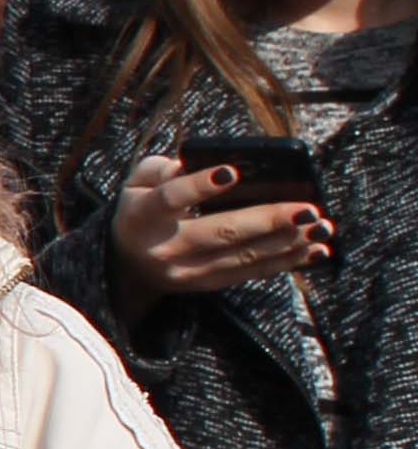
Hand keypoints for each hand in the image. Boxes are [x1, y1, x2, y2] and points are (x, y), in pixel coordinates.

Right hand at [111, 154, 328, 317]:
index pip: (170, 200)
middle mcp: (165, 247)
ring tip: (320, 226)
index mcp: (143, 216)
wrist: (128, 266)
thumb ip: (163, 169)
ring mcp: (188, 271)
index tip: (231, 173)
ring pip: (243, 257)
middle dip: (268, 220)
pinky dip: (286, 262)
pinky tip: (314, 250)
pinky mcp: (208, 284)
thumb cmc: (142, 212)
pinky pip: (251, 274)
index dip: (199, 187)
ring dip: (288, 242)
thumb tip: (199, 163)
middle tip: (308, 208)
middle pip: (220, 233)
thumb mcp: (138, 184)